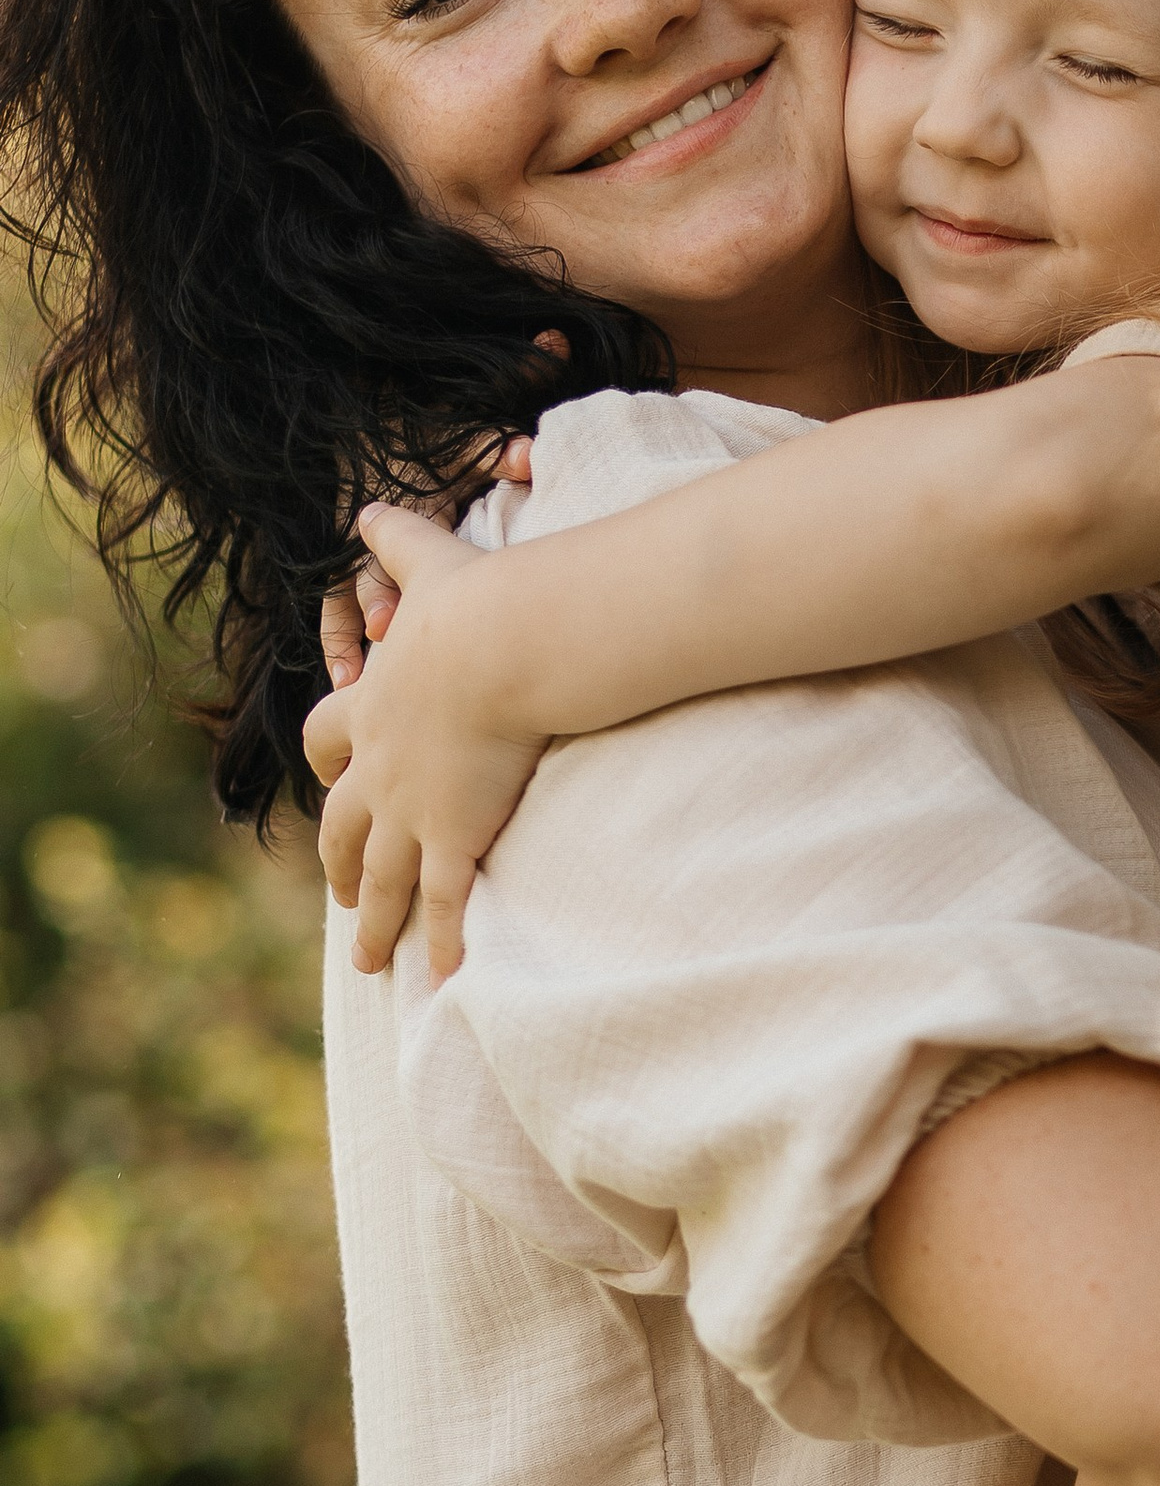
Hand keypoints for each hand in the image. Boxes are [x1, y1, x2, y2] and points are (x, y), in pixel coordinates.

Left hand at [302, 505, 550, 978]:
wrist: (504, 648)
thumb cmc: (474, 605)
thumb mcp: (427, 563)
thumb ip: (396, 539)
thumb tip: (368, 504)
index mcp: (370, 709)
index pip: (328, 741)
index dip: (329, 759)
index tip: (332, 774)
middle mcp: (377, 769)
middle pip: (341, 827)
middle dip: (341, 863)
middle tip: (343, 892)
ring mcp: (410, 809)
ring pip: (379, 879)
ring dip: (372, 923)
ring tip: (370, 962)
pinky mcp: (452, 836)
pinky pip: (441, 903)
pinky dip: (438, 944)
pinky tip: (441, 981)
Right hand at [318, 434, 536, 690]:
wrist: (393, 437)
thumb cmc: (440, 449)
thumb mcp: (467, 446)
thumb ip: (494, 453)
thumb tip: (526, 457)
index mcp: (402, 507)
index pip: (390, 547)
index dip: (387, 585)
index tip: (388, 621)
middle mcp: (371, 534)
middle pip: (364, 579)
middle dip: (373, 613)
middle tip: (384, 649)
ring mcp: (359, 554)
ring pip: (340, 602)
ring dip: (343, 644)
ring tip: (347, 686)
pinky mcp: (353, 571)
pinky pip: (335, 611)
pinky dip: (339, 644)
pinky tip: (346, 684)